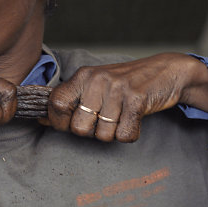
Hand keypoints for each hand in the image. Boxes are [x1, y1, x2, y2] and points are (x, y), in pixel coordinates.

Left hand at [44, 53, 207, 141]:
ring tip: (121, 117)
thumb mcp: (95, 85)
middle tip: (104, 121)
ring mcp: (117, 89)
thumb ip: (70, 100)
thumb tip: (41, 118)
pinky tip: (134, 120)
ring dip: (113, 133)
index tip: (70, 124)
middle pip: (78, 128)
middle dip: (90, 132)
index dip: (58, 122)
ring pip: (102, 135)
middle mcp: (97, 80)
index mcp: (83, 76)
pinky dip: (130, 134)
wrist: (166, 71)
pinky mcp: (137, 100)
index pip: (55, 104)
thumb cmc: (126, 83)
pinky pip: (124, 135)